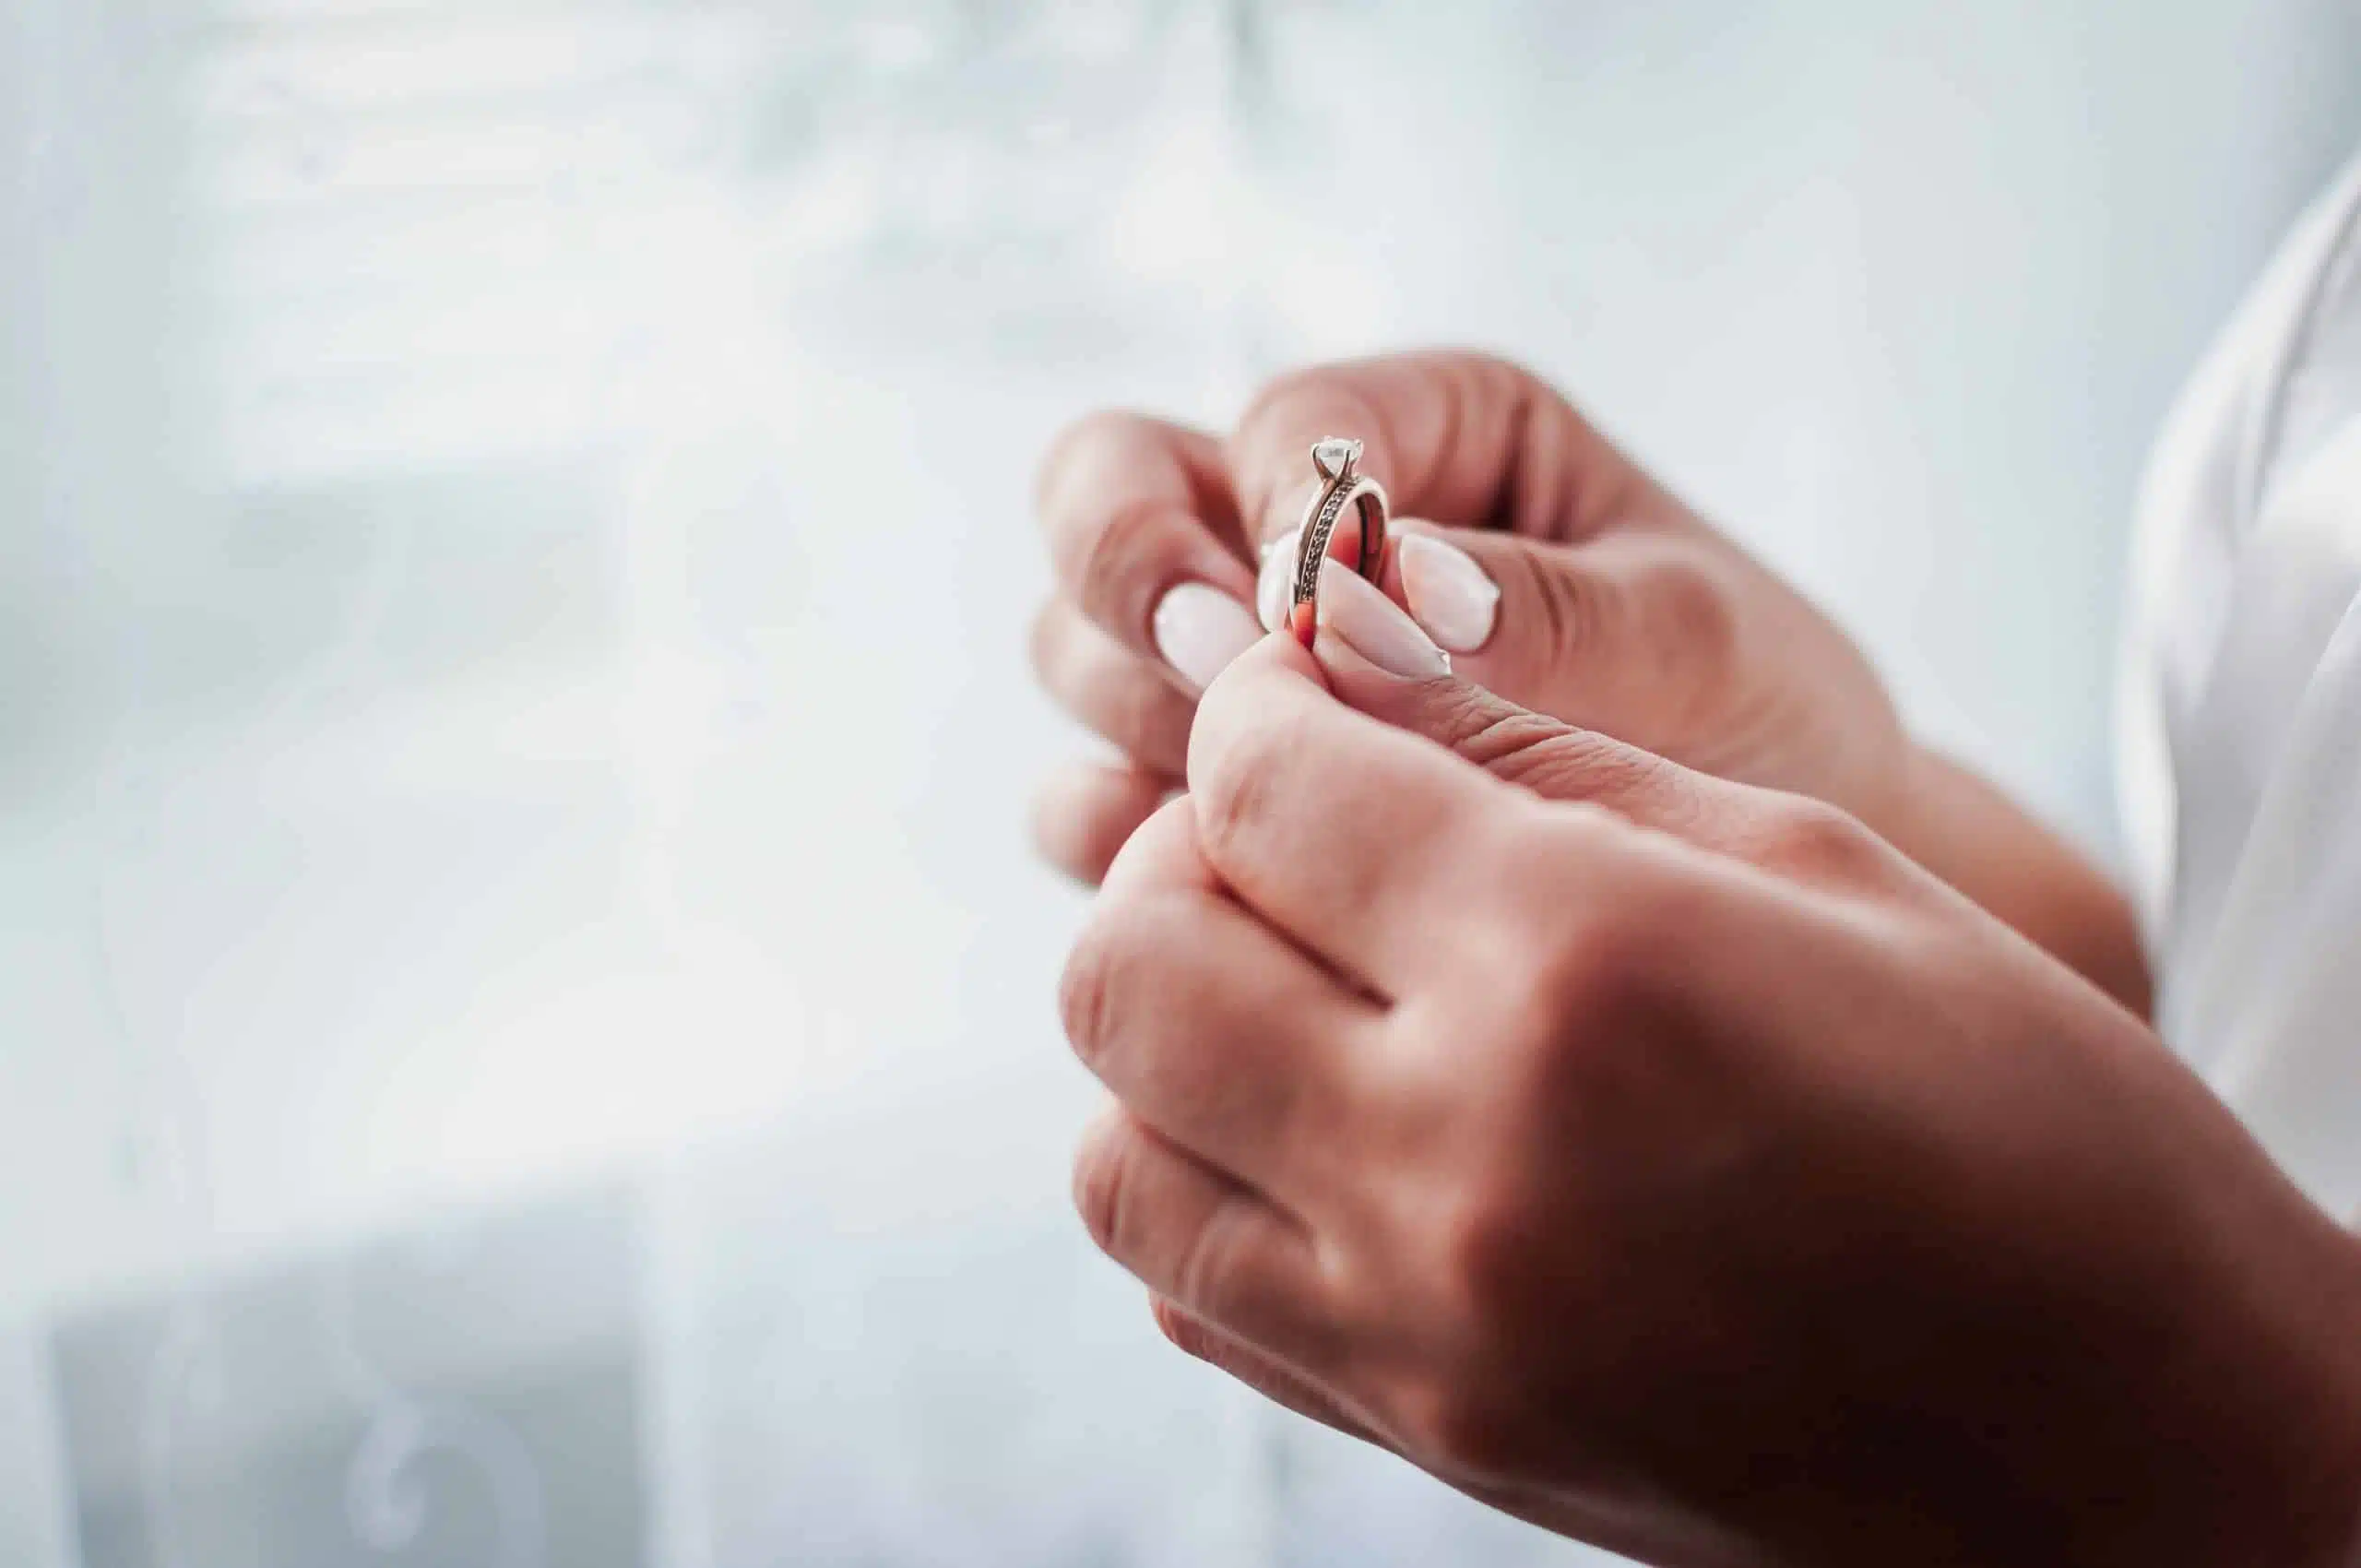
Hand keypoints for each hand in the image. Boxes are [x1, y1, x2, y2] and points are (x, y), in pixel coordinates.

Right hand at [1029, 352, 2146, 1011]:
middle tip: (1219, 672)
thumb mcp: (1691, 638)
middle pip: (1108, 491)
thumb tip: (1359, 600)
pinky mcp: (1210, 794)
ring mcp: (1239, 668)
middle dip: (1133, 576)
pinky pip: (1090, 798)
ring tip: (1242, 795)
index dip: (1276, 511)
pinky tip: (1220, 885)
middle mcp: (1304, 536)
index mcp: (1428, 433)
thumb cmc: (1756, 721)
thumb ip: (1531, 606)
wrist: (1765, 881)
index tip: (1317, 612)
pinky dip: (1125, 835)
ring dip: (1129, 710)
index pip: (1285, 427)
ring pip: (1073, 644)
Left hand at [1061, 609, 2360, 1566]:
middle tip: (1290, 831)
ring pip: (1110, 1141)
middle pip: (1129, 960)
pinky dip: (1203, 1179)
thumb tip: (1338, 662)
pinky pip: (1184, 1288)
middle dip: (1177, 852)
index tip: (1306, 692)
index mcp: (1575, 969)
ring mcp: (1417, 1331)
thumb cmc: (2027, 1125)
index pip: (1263, 782)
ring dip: (1166, 1029)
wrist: (2126, 1447)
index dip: (1264, 700)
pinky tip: (1324, 1126)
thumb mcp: (1809, 862)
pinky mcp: (1417, 1435)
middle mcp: (1455, 1163)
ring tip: (1298, 988)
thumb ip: (1534, 751)